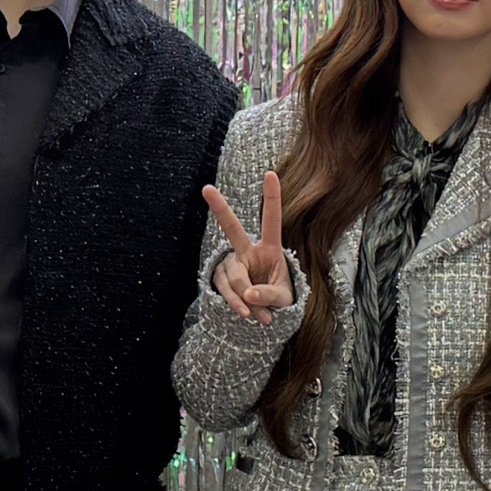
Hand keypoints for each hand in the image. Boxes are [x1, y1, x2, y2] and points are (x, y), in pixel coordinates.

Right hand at [201, 171, 293, 320]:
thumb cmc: (278, 297)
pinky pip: (226, 291)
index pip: (271, 220)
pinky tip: (247, 314)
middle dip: (219, 208)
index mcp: (270, 248)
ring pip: (234, 277)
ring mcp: (232, 263)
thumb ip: (270, 295)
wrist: (265, 312)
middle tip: (207, 188)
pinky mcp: (221, 278)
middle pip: (232, 229)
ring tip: (261, 316)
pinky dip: (237, 305)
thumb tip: (249, 294)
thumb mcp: (283, 298)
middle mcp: (248, 250)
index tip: (270, 174)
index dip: (271, 197)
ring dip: (246, 299)